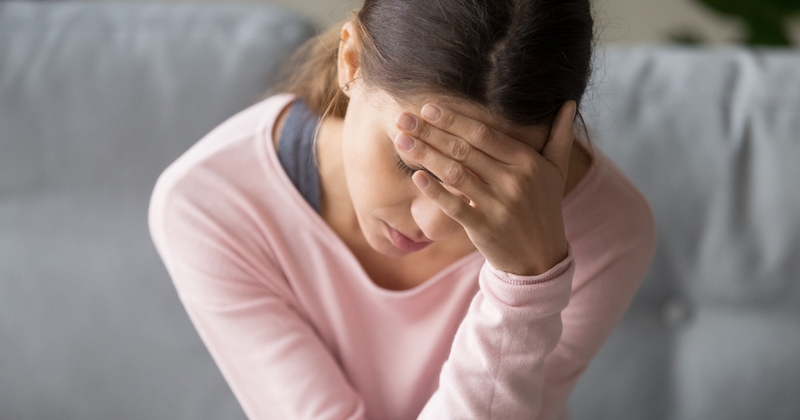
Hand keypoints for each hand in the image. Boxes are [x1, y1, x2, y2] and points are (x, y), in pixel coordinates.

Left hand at [393, 101, 576, 275]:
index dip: (453, 119)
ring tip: (401, 141)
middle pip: (464, 149)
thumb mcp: (556, 172)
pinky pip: (455, 206)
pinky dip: (435, 192)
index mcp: (527, 162)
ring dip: (425, 155)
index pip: (484, 133)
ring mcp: (499, 206)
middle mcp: (514, 181)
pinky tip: (416, 177)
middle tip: (403, 118)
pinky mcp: (485, 228)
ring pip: (455, 174)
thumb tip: (569, 104)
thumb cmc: (544, 209)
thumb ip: (560, 137)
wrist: (542, 259)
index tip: (428, 108)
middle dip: (430, 132)